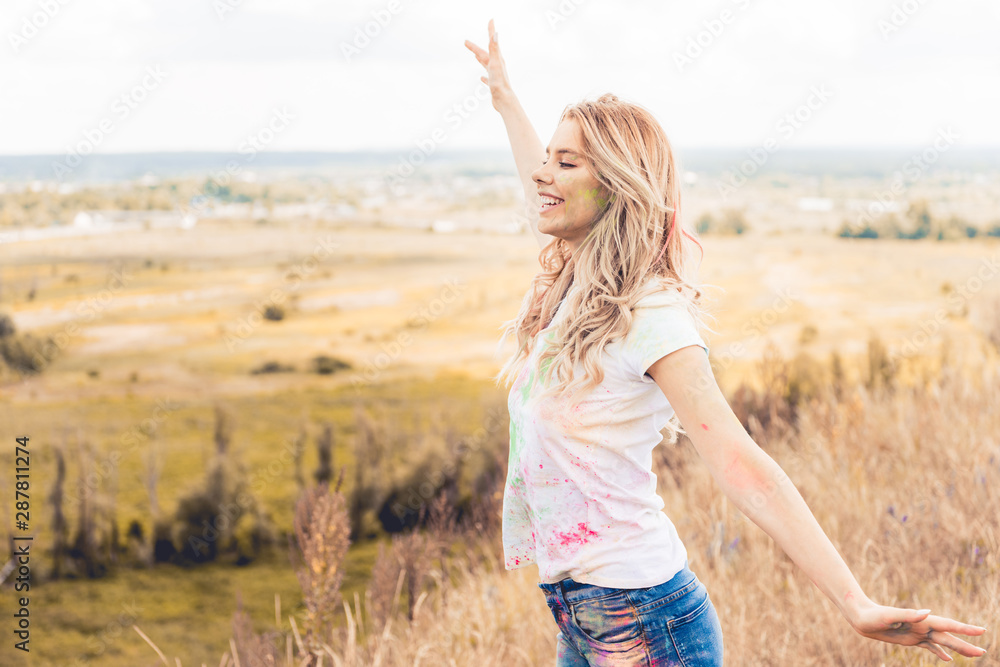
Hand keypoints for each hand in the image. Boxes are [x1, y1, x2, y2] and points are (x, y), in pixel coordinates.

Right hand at [464, 18, 513, 111]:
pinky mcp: (494, 85)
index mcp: (497, 59)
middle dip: (475, 48)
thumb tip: (495, 34)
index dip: (490, 30)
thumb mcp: (495, 63)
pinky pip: (487, 78)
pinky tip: (481, 78)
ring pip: (486, 64)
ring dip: (480, 59)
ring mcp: (495, 75)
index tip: (491, 20)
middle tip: (465, 42)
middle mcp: (497, 66)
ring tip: (475, 56)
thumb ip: (494, 48)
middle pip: (484, 54)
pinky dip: (484, 76)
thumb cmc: (499, 82)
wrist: (504, 100)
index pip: (492, 42)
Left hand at [851, 603, 986, 661]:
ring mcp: (918, 633)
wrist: (862, 618)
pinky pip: (930, 647)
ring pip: (943, 643)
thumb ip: (908, 614)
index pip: (948, 625)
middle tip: (983, 652)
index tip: (981, 631)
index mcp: (921, 620)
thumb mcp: (890, 616)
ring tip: (974, 655)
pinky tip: (949, 659)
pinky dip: (941, 653)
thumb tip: (927, 612)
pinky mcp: (911, 639)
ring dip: (958, 649)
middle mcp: (923, 626)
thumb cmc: (874, 616)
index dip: (965, 629)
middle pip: (949, 637)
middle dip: (966, 645)